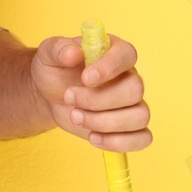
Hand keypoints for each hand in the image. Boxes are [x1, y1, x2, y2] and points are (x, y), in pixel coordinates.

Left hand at [29, 33, 151, 151]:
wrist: (51, 96)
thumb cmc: (55, 70)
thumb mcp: (49, 54)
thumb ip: (58, 49)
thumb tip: (73, 53)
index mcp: (114, 51)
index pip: (127, 55)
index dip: (110, 67)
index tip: (86, 78)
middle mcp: (129, 76)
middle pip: (134, 90)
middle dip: (98, 100)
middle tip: (69, 97)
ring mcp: (132, 103)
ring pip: (139, 116)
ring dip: (104, 122)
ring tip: (75, 117)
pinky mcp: (130, 128)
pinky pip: (143, 138)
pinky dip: (118, 142)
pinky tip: (93, 137)